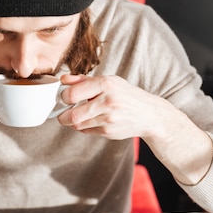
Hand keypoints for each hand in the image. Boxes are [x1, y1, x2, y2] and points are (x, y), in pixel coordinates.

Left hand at [57, 74, 171, 139]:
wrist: (149, 114)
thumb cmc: (126, 95)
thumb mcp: (109, 82)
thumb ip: (84, 81)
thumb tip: (63, 80)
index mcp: (106, 84)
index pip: (72, 94)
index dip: (63, 97)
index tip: (64, 97)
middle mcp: (108, 102)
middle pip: (73, 116)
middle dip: (62, 115)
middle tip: (63, 112)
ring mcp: (109, 119)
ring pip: (78, 125)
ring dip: (73, 121)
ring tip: (79, 114)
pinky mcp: (109, 132)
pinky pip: (86, 131)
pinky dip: (84, 126)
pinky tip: (92, 120)